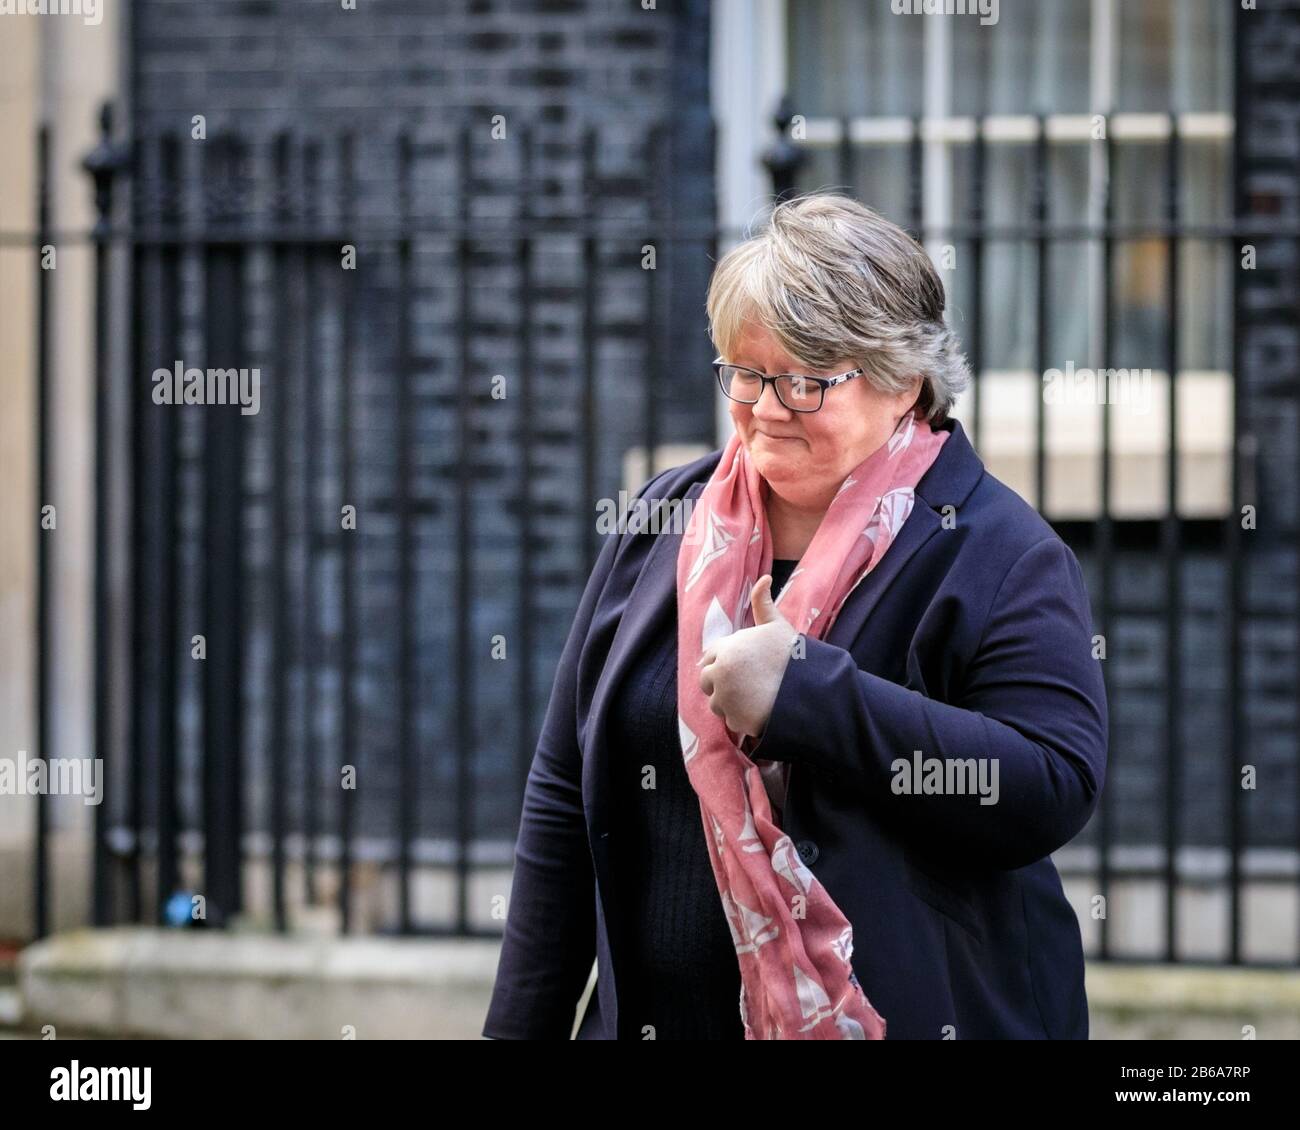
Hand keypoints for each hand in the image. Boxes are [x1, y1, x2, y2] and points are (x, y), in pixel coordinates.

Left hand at [697, 575, 798, 738]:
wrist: (809, 691)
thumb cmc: (794, 656)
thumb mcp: (777, 626)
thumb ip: (763, 604)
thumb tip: (764, 577)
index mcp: (726, 649)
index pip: (710, 655)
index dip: (725, 660)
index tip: (741, 665)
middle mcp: (720, 674)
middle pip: (707, 680)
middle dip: (721, 682)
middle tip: (747, 683)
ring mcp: (725, 699)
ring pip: (716, 702)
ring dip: (730, 701)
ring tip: (755, 697)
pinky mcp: (734, 721)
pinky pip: (730, 720)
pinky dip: (741, 718)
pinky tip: (760, 710)